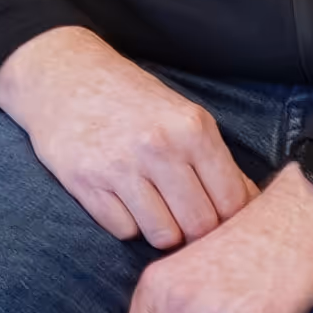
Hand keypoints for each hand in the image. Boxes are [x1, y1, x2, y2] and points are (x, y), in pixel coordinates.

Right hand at [0, 26, 251, 250]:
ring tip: (154, 208)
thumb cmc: (131, 99)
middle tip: (185, 218)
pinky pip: (124, 231)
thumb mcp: (183, 116)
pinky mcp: (86, 184)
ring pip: (164, 237)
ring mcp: (120, 167)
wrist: (64, 76)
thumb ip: (216, 161)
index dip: (233, 220)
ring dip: (162, 231)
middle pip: (201, 226)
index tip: (222, 220)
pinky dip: (127, 224)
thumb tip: (249, 205)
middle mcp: (159, 148)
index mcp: (193, 129)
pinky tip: (122, 198)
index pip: (233, 201)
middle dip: (197, 231)